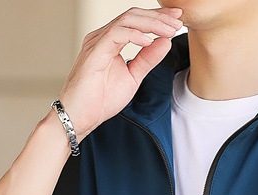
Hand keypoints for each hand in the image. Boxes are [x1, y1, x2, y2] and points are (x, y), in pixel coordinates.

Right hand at [55, 6, 183, 139]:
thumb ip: (147, 59)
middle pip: (133, 15)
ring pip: (126, 20)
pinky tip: (149, 40)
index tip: (177, 20)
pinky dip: (134, 35)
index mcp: (111, 40)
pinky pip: (116, 34)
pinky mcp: (94, 51)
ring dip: (151, 24)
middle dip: (158, 17)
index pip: (137, 21)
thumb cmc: (100, 100)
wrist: (80, 117)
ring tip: (168, 30)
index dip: (158, 18)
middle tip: (177, 20)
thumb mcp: (132, 77)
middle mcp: (103, 36)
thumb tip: (164, 42)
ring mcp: (97, 42)